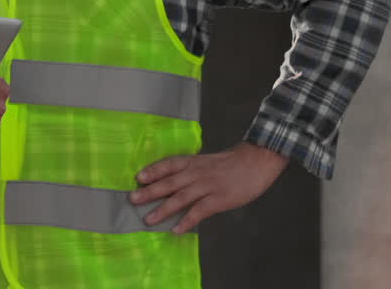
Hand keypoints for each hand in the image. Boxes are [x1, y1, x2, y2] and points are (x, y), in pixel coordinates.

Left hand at [129, 142, 287, 232]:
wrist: (257, 161)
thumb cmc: (233, 162)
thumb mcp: (209, 161)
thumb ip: (194, 170)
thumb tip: (176, 181)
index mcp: (195, 161)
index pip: (170, 164)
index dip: (154, 170)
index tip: (138, 177)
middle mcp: (197, 173)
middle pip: (170, 182)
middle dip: (150, 191)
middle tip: (133, 198)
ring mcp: (208, 186)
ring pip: (181, 197)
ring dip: (163, 209)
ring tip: (148, 219)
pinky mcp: (219, 199)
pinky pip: (199, 211)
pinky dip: (187, 221)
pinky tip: (176, 230)